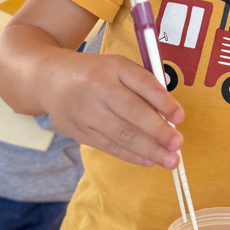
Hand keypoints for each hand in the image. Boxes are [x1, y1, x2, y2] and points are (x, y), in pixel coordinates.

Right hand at [36, 49, 184, 169]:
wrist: (50, 79)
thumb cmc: (95, 73)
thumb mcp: (119, 68)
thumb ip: (143, 85)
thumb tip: (169, 115)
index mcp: (113, 67)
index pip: (143, 83)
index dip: (163, 101)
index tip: (180, 117)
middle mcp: (99, 89)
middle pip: (132, 113)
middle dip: (158, 131)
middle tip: (177, 144)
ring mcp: (87, 112)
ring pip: (122, 134)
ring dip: (149, 150)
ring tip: (170, 160)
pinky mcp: (80, 132)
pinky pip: (110, 146)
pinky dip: (131, 155)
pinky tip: (149, 161)